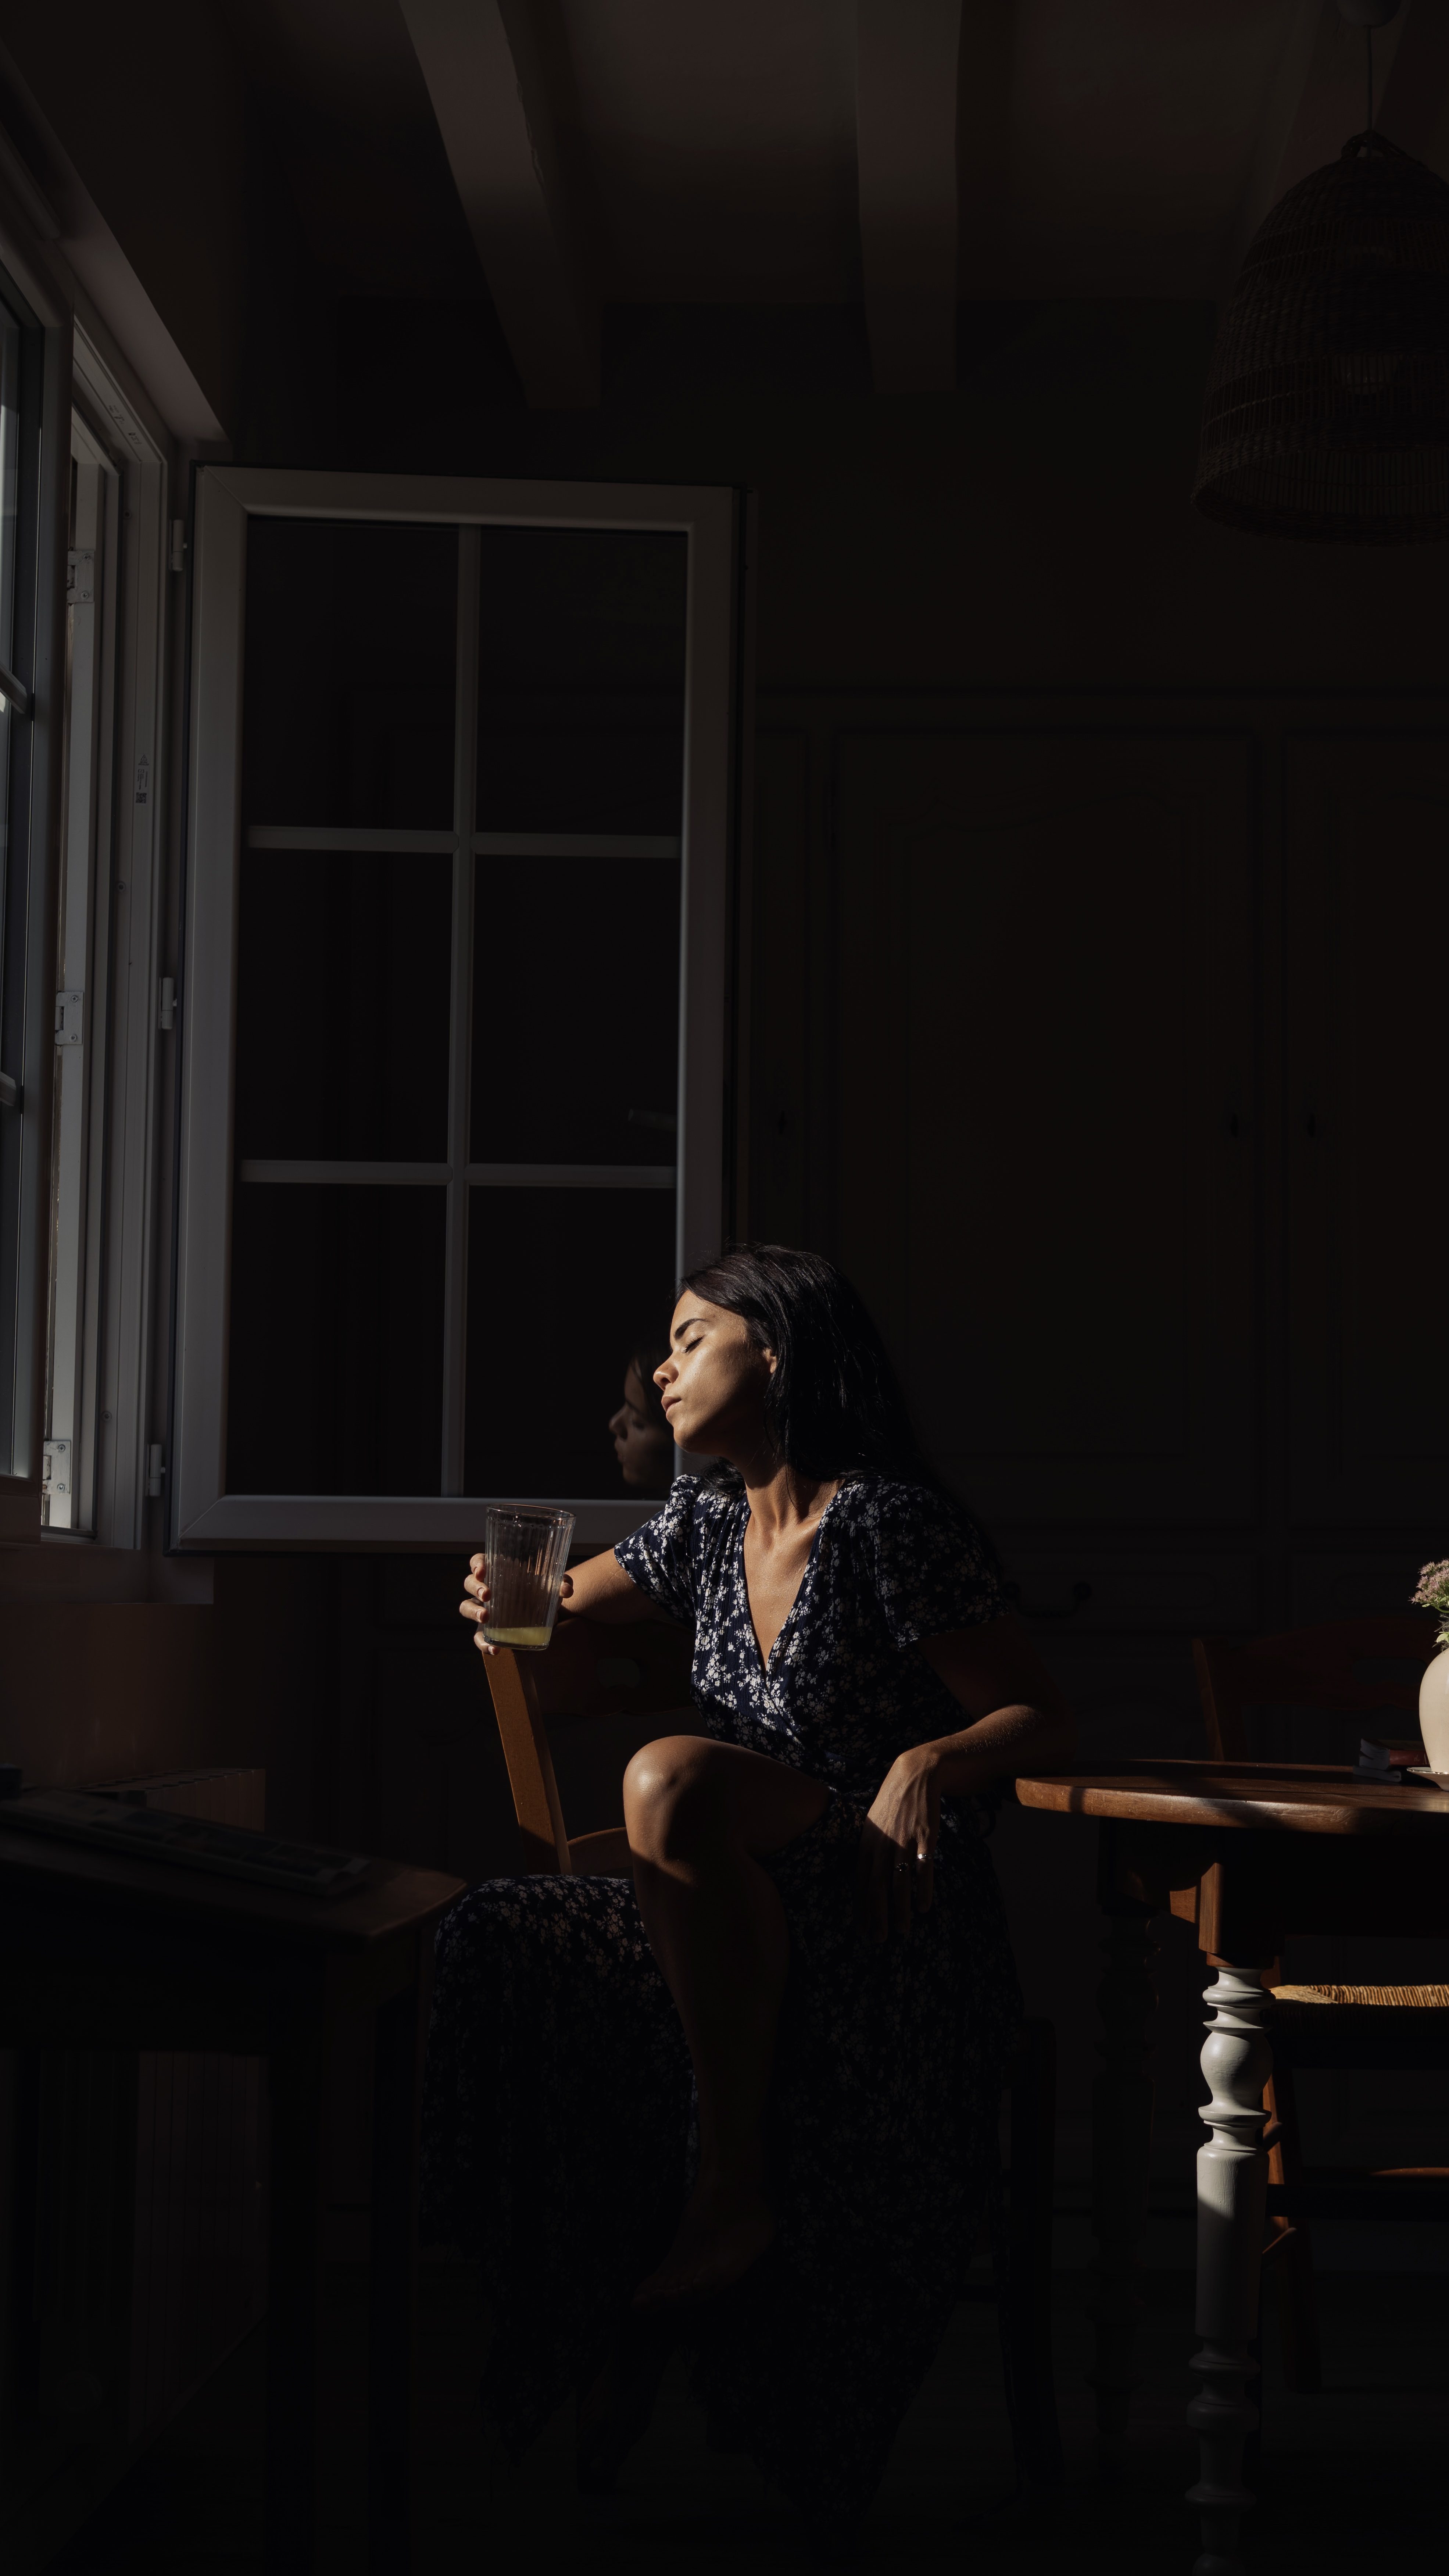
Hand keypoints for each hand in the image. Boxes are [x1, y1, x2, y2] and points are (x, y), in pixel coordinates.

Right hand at [459, 1555, 573, 1656]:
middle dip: (475, 1586)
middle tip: (487, 1594)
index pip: (479, 1561)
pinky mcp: (487, 1631)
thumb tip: (566, 1590)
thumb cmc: (541, 1592)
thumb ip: (561, 1583)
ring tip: (486, 1616)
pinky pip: (478, 1637)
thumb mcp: (552, 1586)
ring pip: (466, 1606)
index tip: (482, 1570)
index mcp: (498, 1571)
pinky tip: (495, 1649)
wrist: (542, 1616)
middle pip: (469, 1582)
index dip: (477, 1564)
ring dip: (473, 1611)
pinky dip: (483, 1644)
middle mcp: (487, 1589)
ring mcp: (484, 1610)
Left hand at [856, 1747, 939, 1942]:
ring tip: (902, 1930)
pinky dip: (923, 1889)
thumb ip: (869, 1852)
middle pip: (877, 1886)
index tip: (863, 1930)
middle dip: (877, 1915)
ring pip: (899, 1882)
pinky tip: (924, 1906)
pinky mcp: (924, 1837)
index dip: (861, 1908)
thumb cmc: (892, 1804)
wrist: (915, 1775)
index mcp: (866, 1843)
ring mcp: (903, 1840)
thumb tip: (865, 1880)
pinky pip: (922, 1868)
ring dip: (900, 1909)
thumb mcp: (872, 1825)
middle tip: (880, 1939)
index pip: (860, 1882)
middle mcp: (882, 1844)